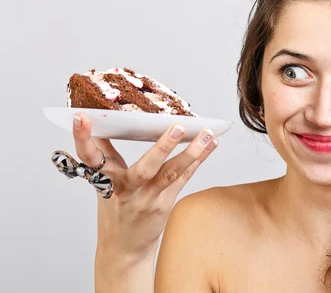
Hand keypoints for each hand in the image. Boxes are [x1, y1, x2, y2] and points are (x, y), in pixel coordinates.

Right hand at [71, 112, 217, 258]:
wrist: (124, 249)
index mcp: (105, 181)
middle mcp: (127, 190)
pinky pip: (183, 178)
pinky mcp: (164, 204)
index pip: (90, 157)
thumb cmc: (115, 210)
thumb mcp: (103, 183)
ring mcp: (148, 199)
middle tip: (177, 126)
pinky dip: (198, 160)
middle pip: (145, 168)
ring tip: (207, 133)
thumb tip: (103, 125)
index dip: (84, 138)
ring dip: (192, 151)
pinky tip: (211, 145)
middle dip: (162, 147)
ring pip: (172, 172)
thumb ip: (105, 155)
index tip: (82, 117)